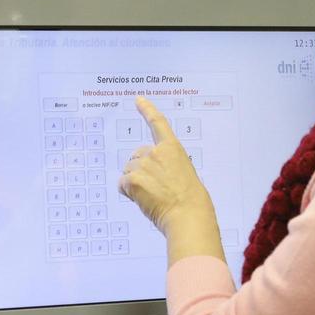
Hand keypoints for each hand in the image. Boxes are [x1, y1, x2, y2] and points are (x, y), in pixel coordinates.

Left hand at [119, 97, 215, 235]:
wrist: (187, 214)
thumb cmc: (191, 199)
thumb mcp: (185, 173)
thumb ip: (168, 166)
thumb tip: (153, 175)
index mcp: (173, 148)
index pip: (158, 124)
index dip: (147, 110)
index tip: (138, 100)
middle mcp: (156, 152)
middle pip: (136, 155)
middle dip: (139, 169)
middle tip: (154, 187)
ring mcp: (143, 165)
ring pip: (128, 171)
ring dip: (134, 182)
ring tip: (152, 196)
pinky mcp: (132, 180)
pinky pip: (122, 185)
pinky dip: (129, 193)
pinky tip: (143, 200)